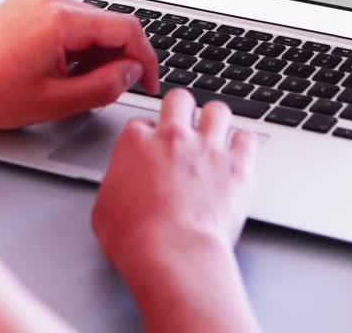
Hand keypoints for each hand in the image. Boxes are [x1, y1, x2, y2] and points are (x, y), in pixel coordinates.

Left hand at [0, 0, 159, 141]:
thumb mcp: (58, 101)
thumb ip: (105, 86)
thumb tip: (132, 73)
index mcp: (60, 19)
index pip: (126, 28)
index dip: (146, 58)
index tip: (148, 82)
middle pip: (108, 22)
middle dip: (118, 56)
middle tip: (108, 88)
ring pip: (89, 20)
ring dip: (96, 49)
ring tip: (75, 81)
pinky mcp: (25, 3)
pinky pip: (66, 17)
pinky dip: (75, 41)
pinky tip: (60, 66)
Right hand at [91, 90, 260, 332]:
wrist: (173, 252)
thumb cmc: (135, 237)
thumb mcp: (104, 209)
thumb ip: (116, 184)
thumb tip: (121, 187)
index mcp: (136, 143)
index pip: (142, 122)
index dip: (148, 135)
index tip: (152, 148)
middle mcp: (173, 136)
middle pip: (179, 99)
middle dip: (182, 109)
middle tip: (184, 126)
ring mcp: (207, 148)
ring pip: (217, 110)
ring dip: (215, 121)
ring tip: (215, 135)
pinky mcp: (237, 165)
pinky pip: (247, 137)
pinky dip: (244, 143)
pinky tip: (239, 154)